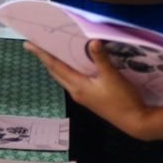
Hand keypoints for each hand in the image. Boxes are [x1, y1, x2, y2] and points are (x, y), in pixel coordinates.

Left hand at [24, 40, 152, 137]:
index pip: (55, 66)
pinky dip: (66, 70)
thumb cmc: (123, 99)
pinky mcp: (89, 98)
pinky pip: (71, 80)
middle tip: (35, 45)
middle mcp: (76, 91)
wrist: (134, 121)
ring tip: (49, 53)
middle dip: (44, 58)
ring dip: (54, 65)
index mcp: (78, 86)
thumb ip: (101, 59)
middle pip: (55, 72)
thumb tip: (92, 41)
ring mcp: (82, 96)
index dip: (42, 54)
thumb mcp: (113, 77)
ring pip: (62, 77)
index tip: (29, 44)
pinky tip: (71, 65)